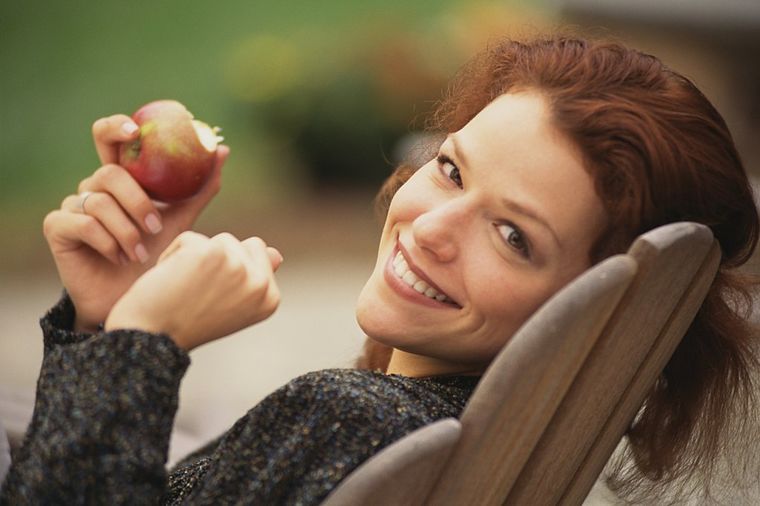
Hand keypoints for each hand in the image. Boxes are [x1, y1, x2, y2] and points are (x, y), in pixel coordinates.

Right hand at [42, 114, 228, 331]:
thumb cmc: (156, 255)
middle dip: (137, 201)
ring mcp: (73, 205)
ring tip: (139, 253)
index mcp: (121, 179)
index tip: (135, 131)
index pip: (109, 137)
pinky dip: (107, 242)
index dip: (116, 127)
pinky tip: (118, 258)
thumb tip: (223, 149)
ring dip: (127, 230)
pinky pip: (83, 223)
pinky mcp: (58, 227)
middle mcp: (94, 187)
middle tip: (155, 227)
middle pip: (110, 173)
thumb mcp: (182, 219)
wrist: (133, 298)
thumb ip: (200, 187)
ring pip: (99, 201)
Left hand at [105, 232, 282, 350]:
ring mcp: (239, 266)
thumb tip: (275, 254)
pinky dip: (173, 256)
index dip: (232, 272)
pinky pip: (190, 238)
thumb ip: (257, 278)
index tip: (214, 300)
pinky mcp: (212, 253)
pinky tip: (170, 281)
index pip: (260, 256)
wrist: (151, 338)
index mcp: (270, 299)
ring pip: (218, 240)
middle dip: (220, 260)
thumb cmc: (187, 324)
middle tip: (201, 294)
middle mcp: (260, 284)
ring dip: (196, 258)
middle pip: (242, 244)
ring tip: (185, 289)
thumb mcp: (233, 305)